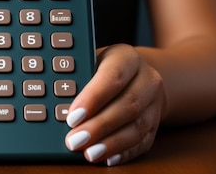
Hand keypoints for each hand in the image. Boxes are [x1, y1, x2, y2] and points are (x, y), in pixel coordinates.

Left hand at [64, 44, 165, 165]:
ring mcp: (155, 103)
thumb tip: (59, 106)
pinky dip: (125, 153)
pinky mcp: (156, 125)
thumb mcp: (92, 62)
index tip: (72, 117)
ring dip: (111, 143)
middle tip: (75, 140)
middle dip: (99, 126)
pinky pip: (144, 142)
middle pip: (128, 105)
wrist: (138, 74)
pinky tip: (107, 158)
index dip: (93, 98)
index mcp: (127, 57)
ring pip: (137, 127)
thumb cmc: (105, 68)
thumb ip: (80, 79)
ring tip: (89, 153)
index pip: (113, 77)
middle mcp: (147, 79)